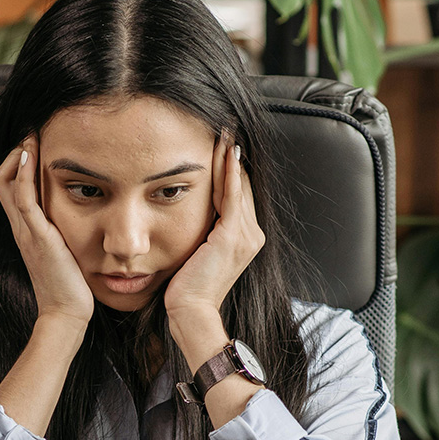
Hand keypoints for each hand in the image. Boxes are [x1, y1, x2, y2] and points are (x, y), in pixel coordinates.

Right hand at [0, 134, 94, 325]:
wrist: (66, 312)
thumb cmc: (69, 284)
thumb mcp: (62, 249)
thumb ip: (60, 231)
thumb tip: (75, 215)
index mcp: (25, 229)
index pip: (8, 186)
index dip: (15, 162)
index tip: (34, 144)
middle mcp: (20, 227)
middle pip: (1, 179)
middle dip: (14, 151)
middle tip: (33, 134)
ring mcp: (25, 231)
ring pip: (7, 183)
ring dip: (18, 155)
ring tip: (31, 136)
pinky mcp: (37, 236)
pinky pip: (23, 199)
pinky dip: (23, 174)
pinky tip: (30, 156)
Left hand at [164, 131, 264, 320]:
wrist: (191, 312)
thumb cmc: (187, 290)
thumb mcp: (197, 255)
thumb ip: (202, 235)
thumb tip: (190, 220)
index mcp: (244, 240)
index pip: (239, 195)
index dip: (231, 169)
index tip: (221, 144)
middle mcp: (252, 235)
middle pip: (242, 186)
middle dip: (232, 157)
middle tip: (224, 128)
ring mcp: (245, 236)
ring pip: (238, 187)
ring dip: (230, 158)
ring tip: (225, 131)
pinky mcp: (232, 237)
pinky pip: (232, 196)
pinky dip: (229, 173)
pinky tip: (225, 151)